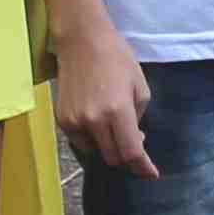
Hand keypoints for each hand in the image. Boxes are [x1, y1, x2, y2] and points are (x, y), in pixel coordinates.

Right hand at [52, 20, 155, 177]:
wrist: (81, 41)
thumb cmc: (117, 59)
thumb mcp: (140, 86)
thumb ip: (139, 118)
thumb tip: (135, 140)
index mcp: (117, 111)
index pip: (131, 153)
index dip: (142, 167)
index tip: (151, 174)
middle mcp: (94, 121)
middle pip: (113, 157)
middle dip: (127, 155)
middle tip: (135, 139)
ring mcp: (75, 122)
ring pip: (95, 152)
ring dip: (108, 146)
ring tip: (113, 125)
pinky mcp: (62, 120)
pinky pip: (81, 141)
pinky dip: (92, 138)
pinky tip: (97, 120)